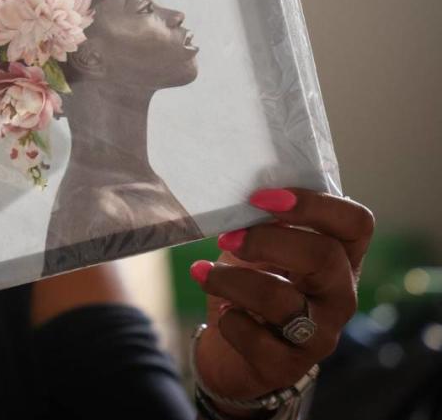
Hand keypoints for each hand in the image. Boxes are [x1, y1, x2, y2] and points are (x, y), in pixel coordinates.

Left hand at [190, 188, 374, 404]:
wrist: (233, 348)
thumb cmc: (253, 282)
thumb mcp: (262, 247)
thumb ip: (266, 222)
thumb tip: (244, 194)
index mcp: (340, 256)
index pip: (356, 223)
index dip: (313, 204)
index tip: (261, 197)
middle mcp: (340, 295)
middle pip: (324, 256)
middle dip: (265, 240)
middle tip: (226, 238)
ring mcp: (320, 334)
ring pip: (281, 299)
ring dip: (231, 280)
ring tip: (204, 273)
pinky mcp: (288, 366)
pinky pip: (256, 339)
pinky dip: (229, 321)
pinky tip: (223, 313)